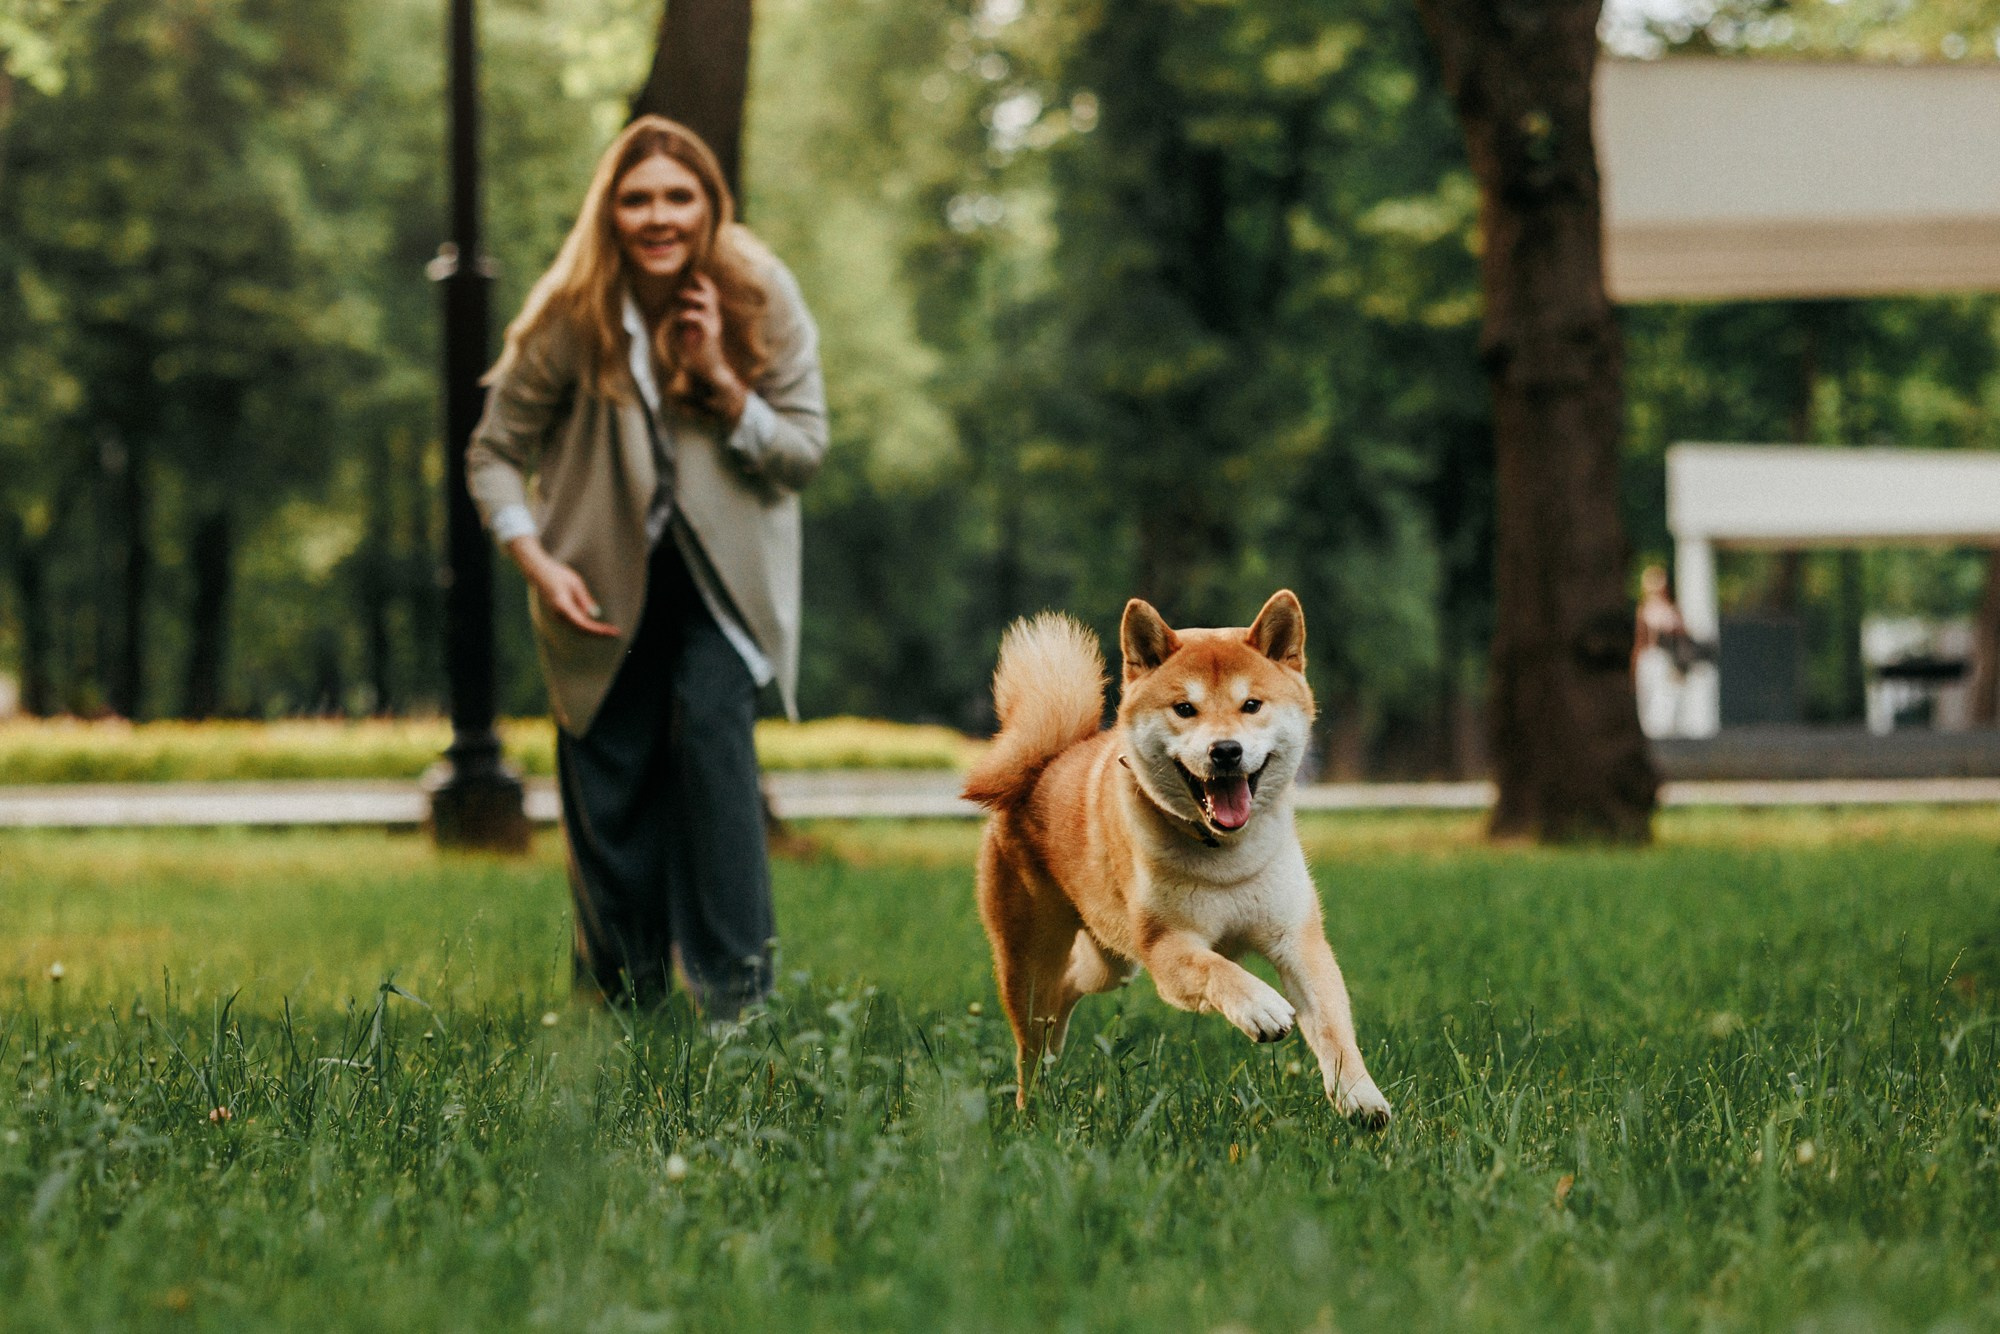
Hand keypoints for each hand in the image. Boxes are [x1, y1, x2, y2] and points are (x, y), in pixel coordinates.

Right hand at [507, 537, 617, 636]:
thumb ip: (584, 599)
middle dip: (598, 632)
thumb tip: (592, 614)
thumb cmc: (558, 574)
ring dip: (593, 629)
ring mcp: (556, 616)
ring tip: (608, 630)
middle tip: (614, 632)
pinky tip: (597, 626)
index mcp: (563, 605)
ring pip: (578, 627)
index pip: (583, 623)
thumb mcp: (575, 583)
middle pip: (581, 629)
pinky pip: (574, 623)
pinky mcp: (558, 615)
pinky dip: (586, 625)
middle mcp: (558, 614)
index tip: (611, 631)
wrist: (538, 572)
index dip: (597, 629)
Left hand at [671, 273, 747, 422]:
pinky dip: (689, 314)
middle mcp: (714, 319)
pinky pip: (700, 319)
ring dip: (693, 296)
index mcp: (711, 318)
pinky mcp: (710, 335)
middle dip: (701, 284)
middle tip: (687, 281)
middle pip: (712, 294)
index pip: (711, 295)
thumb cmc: (700, 356)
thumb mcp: (689, 337)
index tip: (694, 276)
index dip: (704, 284)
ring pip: (708, 303)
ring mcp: (713, 326)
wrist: (712, 372)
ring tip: (679, 295)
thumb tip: (674, 314)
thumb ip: (684, 325)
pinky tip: (681, 316)